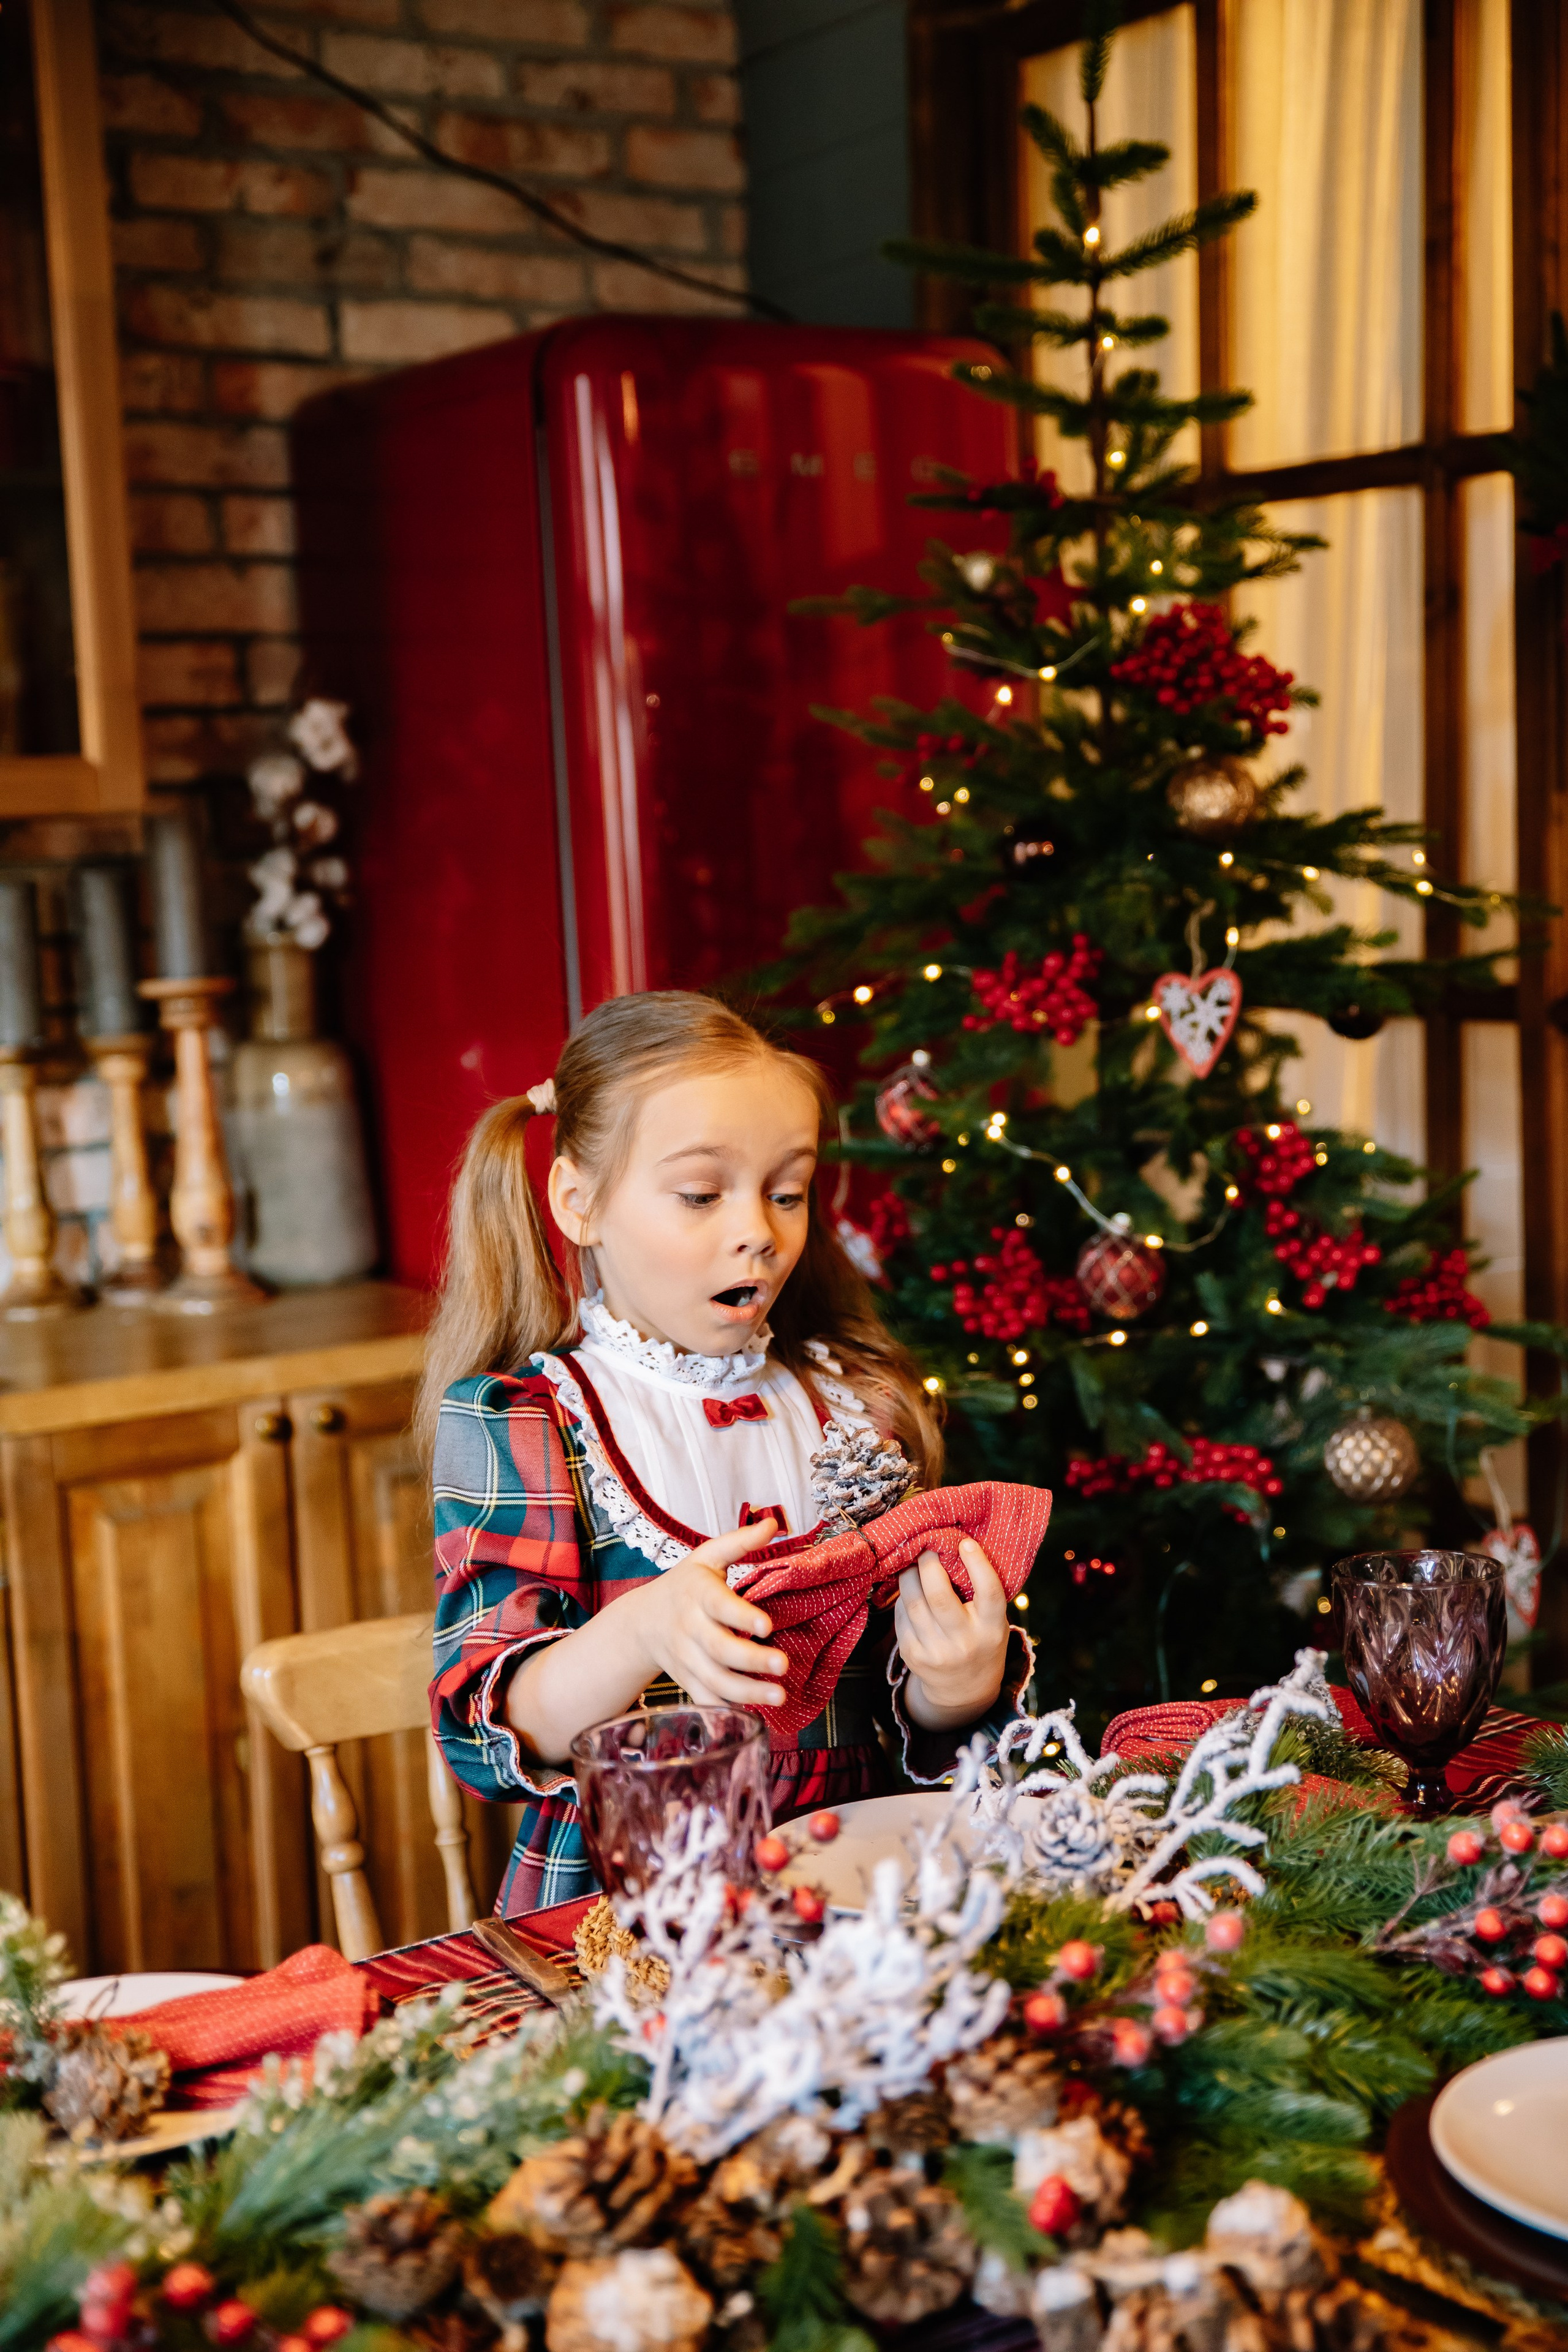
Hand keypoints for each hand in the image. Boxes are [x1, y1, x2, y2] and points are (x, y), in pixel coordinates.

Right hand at [630, 1520, 790, 1709]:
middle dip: (751, 1660)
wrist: (642, 1621)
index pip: (719, 1605)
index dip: (741, 1616)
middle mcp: (690, 1628)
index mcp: (698, 1594)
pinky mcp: (687, 1681)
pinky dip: (726, 1710)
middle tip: (783, 1665)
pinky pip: (705, 1699)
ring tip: (779, 1695)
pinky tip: (755, 1715)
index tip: (767, 1625)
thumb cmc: (685, 1584)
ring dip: (747, 1692)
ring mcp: (686, 1659)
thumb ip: (740, 1542)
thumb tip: (773, 1523)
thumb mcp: (706, 1557)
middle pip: (719, 1648)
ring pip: (714, 1679)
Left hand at [895, 1538, 1008, 1728]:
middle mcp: (965, 1642)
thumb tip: (953, 1547)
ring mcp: (936, 1651)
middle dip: (929, 1565)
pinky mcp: (913, 1655)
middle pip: (939, 1595)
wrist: (964, 1688)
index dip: (978, 1564)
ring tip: (913, 1565)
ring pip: (913, 1603)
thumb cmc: (980, 1639)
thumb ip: (980, 1593)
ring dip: (909, 1576)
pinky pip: (901, 1616)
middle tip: (927, 1550)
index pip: (989, 1592)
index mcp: (992, 1629)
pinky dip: (902, 1597)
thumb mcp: (993, 1621)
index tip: (965, 1542)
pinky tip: (908, 1590)